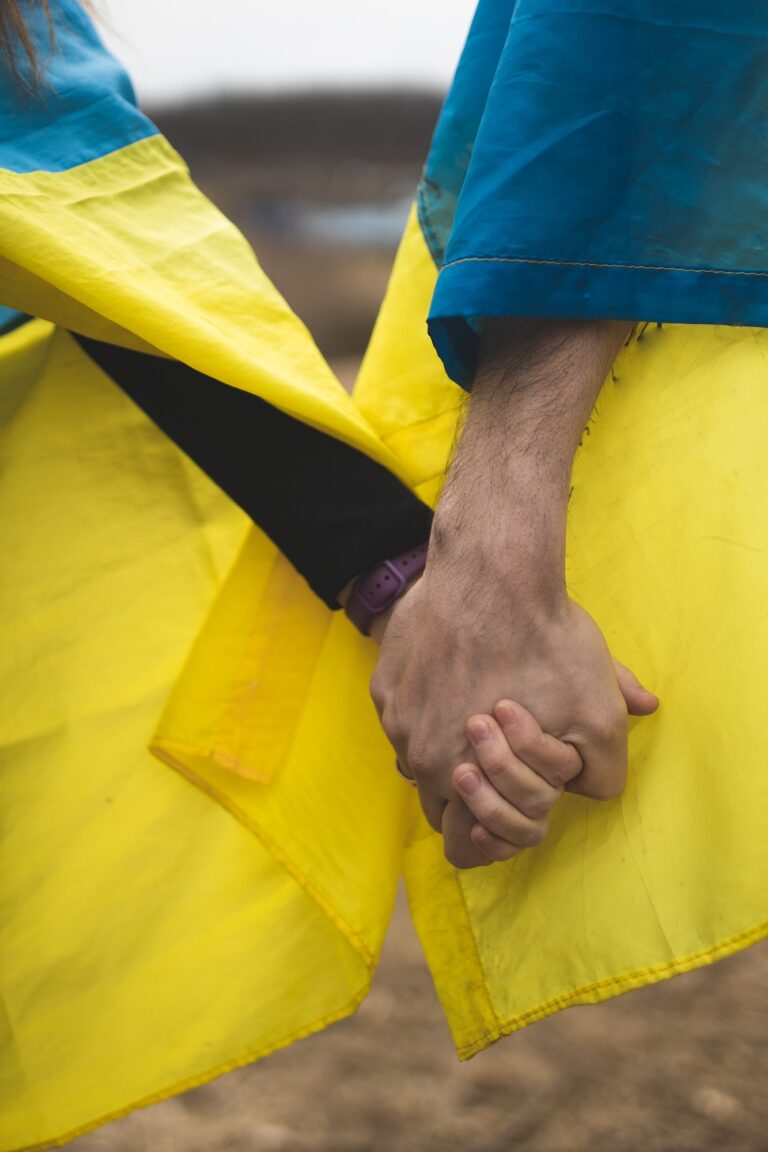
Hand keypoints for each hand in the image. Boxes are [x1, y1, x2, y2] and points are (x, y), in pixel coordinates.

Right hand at [372, 565, 656, 867]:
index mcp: (458, 775)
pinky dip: (427, 704)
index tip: (514, 795)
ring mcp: (393, 715)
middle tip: (503, 753)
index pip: (462, 836)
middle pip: (437, 798)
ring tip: (481, 711)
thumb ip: (604, 768)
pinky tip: (458, 676)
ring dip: (446, 744)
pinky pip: (403, 712)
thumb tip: (603, 784)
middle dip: (471, 787)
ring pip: (416, 753)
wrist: (492, 570)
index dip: (492, 824)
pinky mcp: (383, 680)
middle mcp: (414, 753)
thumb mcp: (598, 712)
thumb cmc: (544, 644)